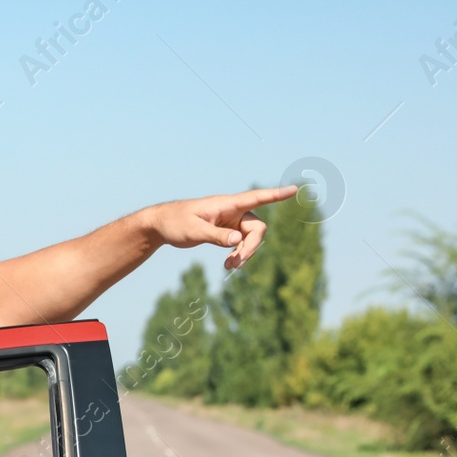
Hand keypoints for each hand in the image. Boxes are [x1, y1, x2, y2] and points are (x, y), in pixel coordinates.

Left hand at [139, 185, 296, 270]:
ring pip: (250, 237)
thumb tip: (237, 240)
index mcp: (226, 204)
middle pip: (256, 227)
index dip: (276, 195)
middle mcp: (232, 211)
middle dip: (251, 247)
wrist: (161, 224)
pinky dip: (238, 253)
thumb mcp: (194, 231)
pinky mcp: (226, 230)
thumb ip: (216, 235)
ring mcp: (230, 221)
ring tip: (228, 267)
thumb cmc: (175, 223)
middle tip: (236, 263)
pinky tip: (228, 264)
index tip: (294, 189)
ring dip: (244, 253)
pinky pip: (241, 242)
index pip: (256, 197)